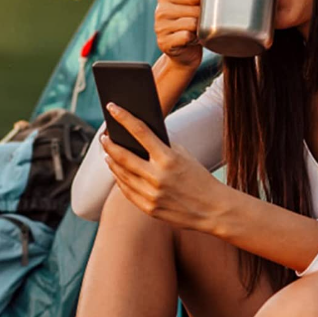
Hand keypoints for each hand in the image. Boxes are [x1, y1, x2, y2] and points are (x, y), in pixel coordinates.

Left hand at [100, 102, 223, 231]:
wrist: (214, 210)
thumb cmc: (198, 178)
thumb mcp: (184, 156)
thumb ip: (161, 146)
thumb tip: (136, 135)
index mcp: (168, 159)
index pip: (140, 131)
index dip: (123, 117)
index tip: (112, 107)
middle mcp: (157, 176)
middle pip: (123, 156)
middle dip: (109, 144)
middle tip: (104, 137)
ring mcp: (152, 194)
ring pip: (121, 174)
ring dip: (111, 162)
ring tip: (107, 153)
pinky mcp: (149, 208)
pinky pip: (126, 191)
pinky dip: (119, 179)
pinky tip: (116, 172)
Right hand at [155, 0, 201, 69]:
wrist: (184, 53)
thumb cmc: (191, 26)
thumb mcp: (192, 7)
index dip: (204, 5)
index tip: (197, 12)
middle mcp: (160, 10)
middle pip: (195, 9)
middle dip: (202, 19)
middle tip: (196, 26)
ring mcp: (160, 27)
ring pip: (192, 23)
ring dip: (198, 30)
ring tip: (193, 33)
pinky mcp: (164, 42)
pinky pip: (186, 36)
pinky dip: (193, 40)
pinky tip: (189, 41)